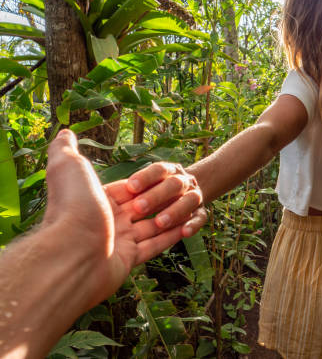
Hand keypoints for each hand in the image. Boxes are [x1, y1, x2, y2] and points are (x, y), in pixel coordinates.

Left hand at [43, 130, 206, 305]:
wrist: (71, 253)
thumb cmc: (72, 206)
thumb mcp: (67, 166)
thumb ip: (66, 147)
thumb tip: (65, 132)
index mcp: (99, 200)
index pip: (130, 187)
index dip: (146, 181)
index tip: (162, 175)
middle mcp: (109, 220)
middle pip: (144, 206)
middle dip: (160, 199)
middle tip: (173, 194)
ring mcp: (119, 241)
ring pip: (153, 227)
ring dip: (170, 217)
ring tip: (184, 211)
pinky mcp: (129, 259)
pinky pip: (155, 246)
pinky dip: (171, 237)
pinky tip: (186, 229)